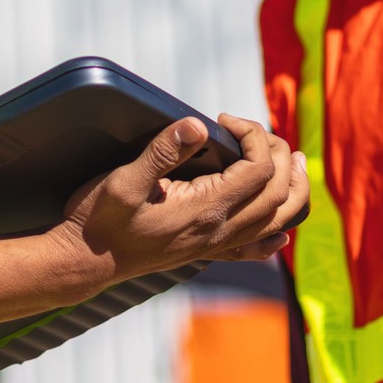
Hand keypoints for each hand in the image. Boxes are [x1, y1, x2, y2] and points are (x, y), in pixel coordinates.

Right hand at [55, 113, 309, 288]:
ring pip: (277, 221)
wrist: (86, 263)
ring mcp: (216, 244)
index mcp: (205, 210)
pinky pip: (254, 249)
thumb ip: (162, 152)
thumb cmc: (98, 220)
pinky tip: (280, 231)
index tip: (223, 119)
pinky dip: (275, 235)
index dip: (253, 135)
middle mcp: (220, 230)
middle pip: (278, 192)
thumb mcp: (122, 180)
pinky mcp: (206, 252)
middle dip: (279, 154)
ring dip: (293, 189)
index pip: (258, 168)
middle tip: (257, 130)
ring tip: (296, 162)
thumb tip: (196, 125)